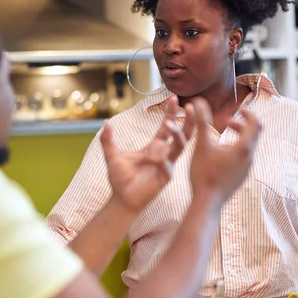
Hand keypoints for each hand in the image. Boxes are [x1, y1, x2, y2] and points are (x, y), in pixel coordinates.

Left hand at [100, 96, 193, 212]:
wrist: (121, 199)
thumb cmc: (120, 179)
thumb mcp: (112, 155)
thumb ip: (108, 139)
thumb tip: (105, 122)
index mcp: (154, 148)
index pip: (166, 127)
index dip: (170, 113)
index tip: (173, 98)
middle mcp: (164, 155)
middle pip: (182, 134)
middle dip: (188, 121)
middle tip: (191, 106)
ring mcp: (167, 166)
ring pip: (180, 147)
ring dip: (178, 135)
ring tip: (170, 124)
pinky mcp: (165, 177)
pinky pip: (167, 165)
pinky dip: (161, 159)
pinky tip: (152, 157)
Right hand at [189, 99, 260, 200]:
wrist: (207, 203)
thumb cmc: (204, 174)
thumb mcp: (201, 145)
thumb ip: (202, 122)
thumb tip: (198, 101)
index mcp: (244, 148)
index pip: (255, 123)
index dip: (248, 113)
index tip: (238, 109)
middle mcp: (249, 158)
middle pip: (254, 135)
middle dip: (242, 125)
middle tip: (228, 123)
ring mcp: (247, 169)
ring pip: (249, 147)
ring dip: (239, 139)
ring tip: (221, 139)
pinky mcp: (242, 177)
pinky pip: (244, 158)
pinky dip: (237, 150)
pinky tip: (220, 156)